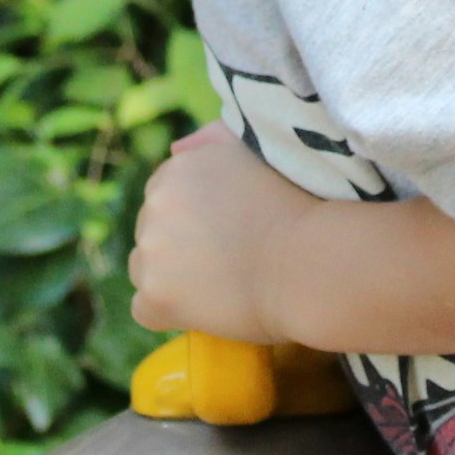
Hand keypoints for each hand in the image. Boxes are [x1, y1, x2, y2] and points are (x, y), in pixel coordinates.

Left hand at [127, 124, 315, 340]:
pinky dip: (168, 313)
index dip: (196, 219)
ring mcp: (151, 251)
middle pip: (152, 231)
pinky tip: (201, 310)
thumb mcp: (255, 152)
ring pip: (144, 268)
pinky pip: (143, 310)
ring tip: (217, 286)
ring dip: (170, 277)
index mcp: (178, 169)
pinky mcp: (156, 296)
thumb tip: (175, 149)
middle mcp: (155, 204)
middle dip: (180, 245)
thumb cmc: (298, 207)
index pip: (166, 197)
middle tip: (227, 260)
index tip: (226, 232)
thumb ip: (212, 141)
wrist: (310, 261)